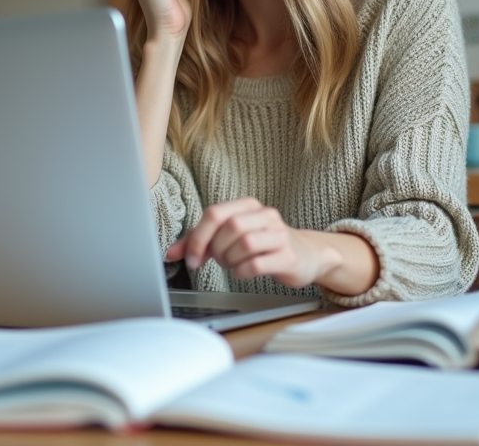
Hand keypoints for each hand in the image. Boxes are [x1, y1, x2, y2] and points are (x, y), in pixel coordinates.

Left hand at [166, 198, 341, 288]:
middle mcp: (265, 215)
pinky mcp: (288, 256)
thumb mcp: (231, 239)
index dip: (198, 237)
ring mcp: (279, 235)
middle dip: (217, 250)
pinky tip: (245, 272)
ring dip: (231, 261)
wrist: (308, 255)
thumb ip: (201, 243)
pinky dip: (244, 272)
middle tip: (219, 261)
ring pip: (244, 244)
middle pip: (230, 227)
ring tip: (234, 265)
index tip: (192, 259)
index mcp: (248, 206)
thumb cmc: (264, 245)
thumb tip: (171, 253)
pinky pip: (258, 264)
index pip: (215, 213)